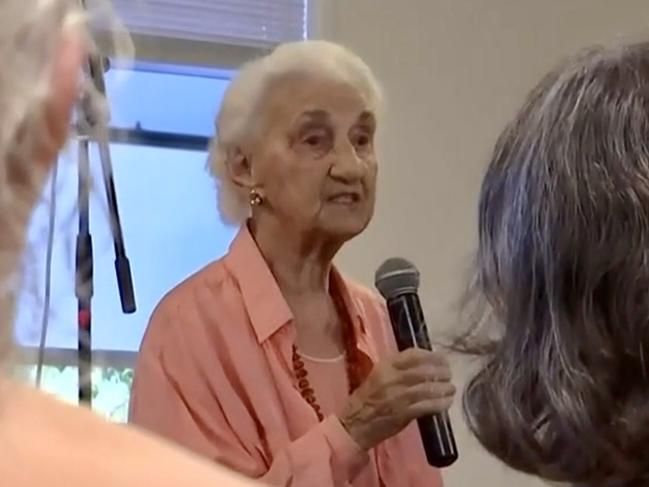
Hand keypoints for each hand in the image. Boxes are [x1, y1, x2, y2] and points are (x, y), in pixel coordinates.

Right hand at [339, 348, 454, 450]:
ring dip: (443, 388)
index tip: (442, 358)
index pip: (412, 354)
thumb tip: (425, 366)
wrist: (354, 424)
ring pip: (428, 388)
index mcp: (385, 366)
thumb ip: (398, 370)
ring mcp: (398, 396)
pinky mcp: (403, 413)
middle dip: (440, 371)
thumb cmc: (366, 400)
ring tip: (451, 388)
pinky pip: (427, 406)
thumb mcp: (378, 376)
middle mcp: (392, 378)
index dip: (431, 355)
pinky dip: (440, 404)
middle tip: (450, 374)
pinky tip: (447, 402)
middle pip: (423, 370)